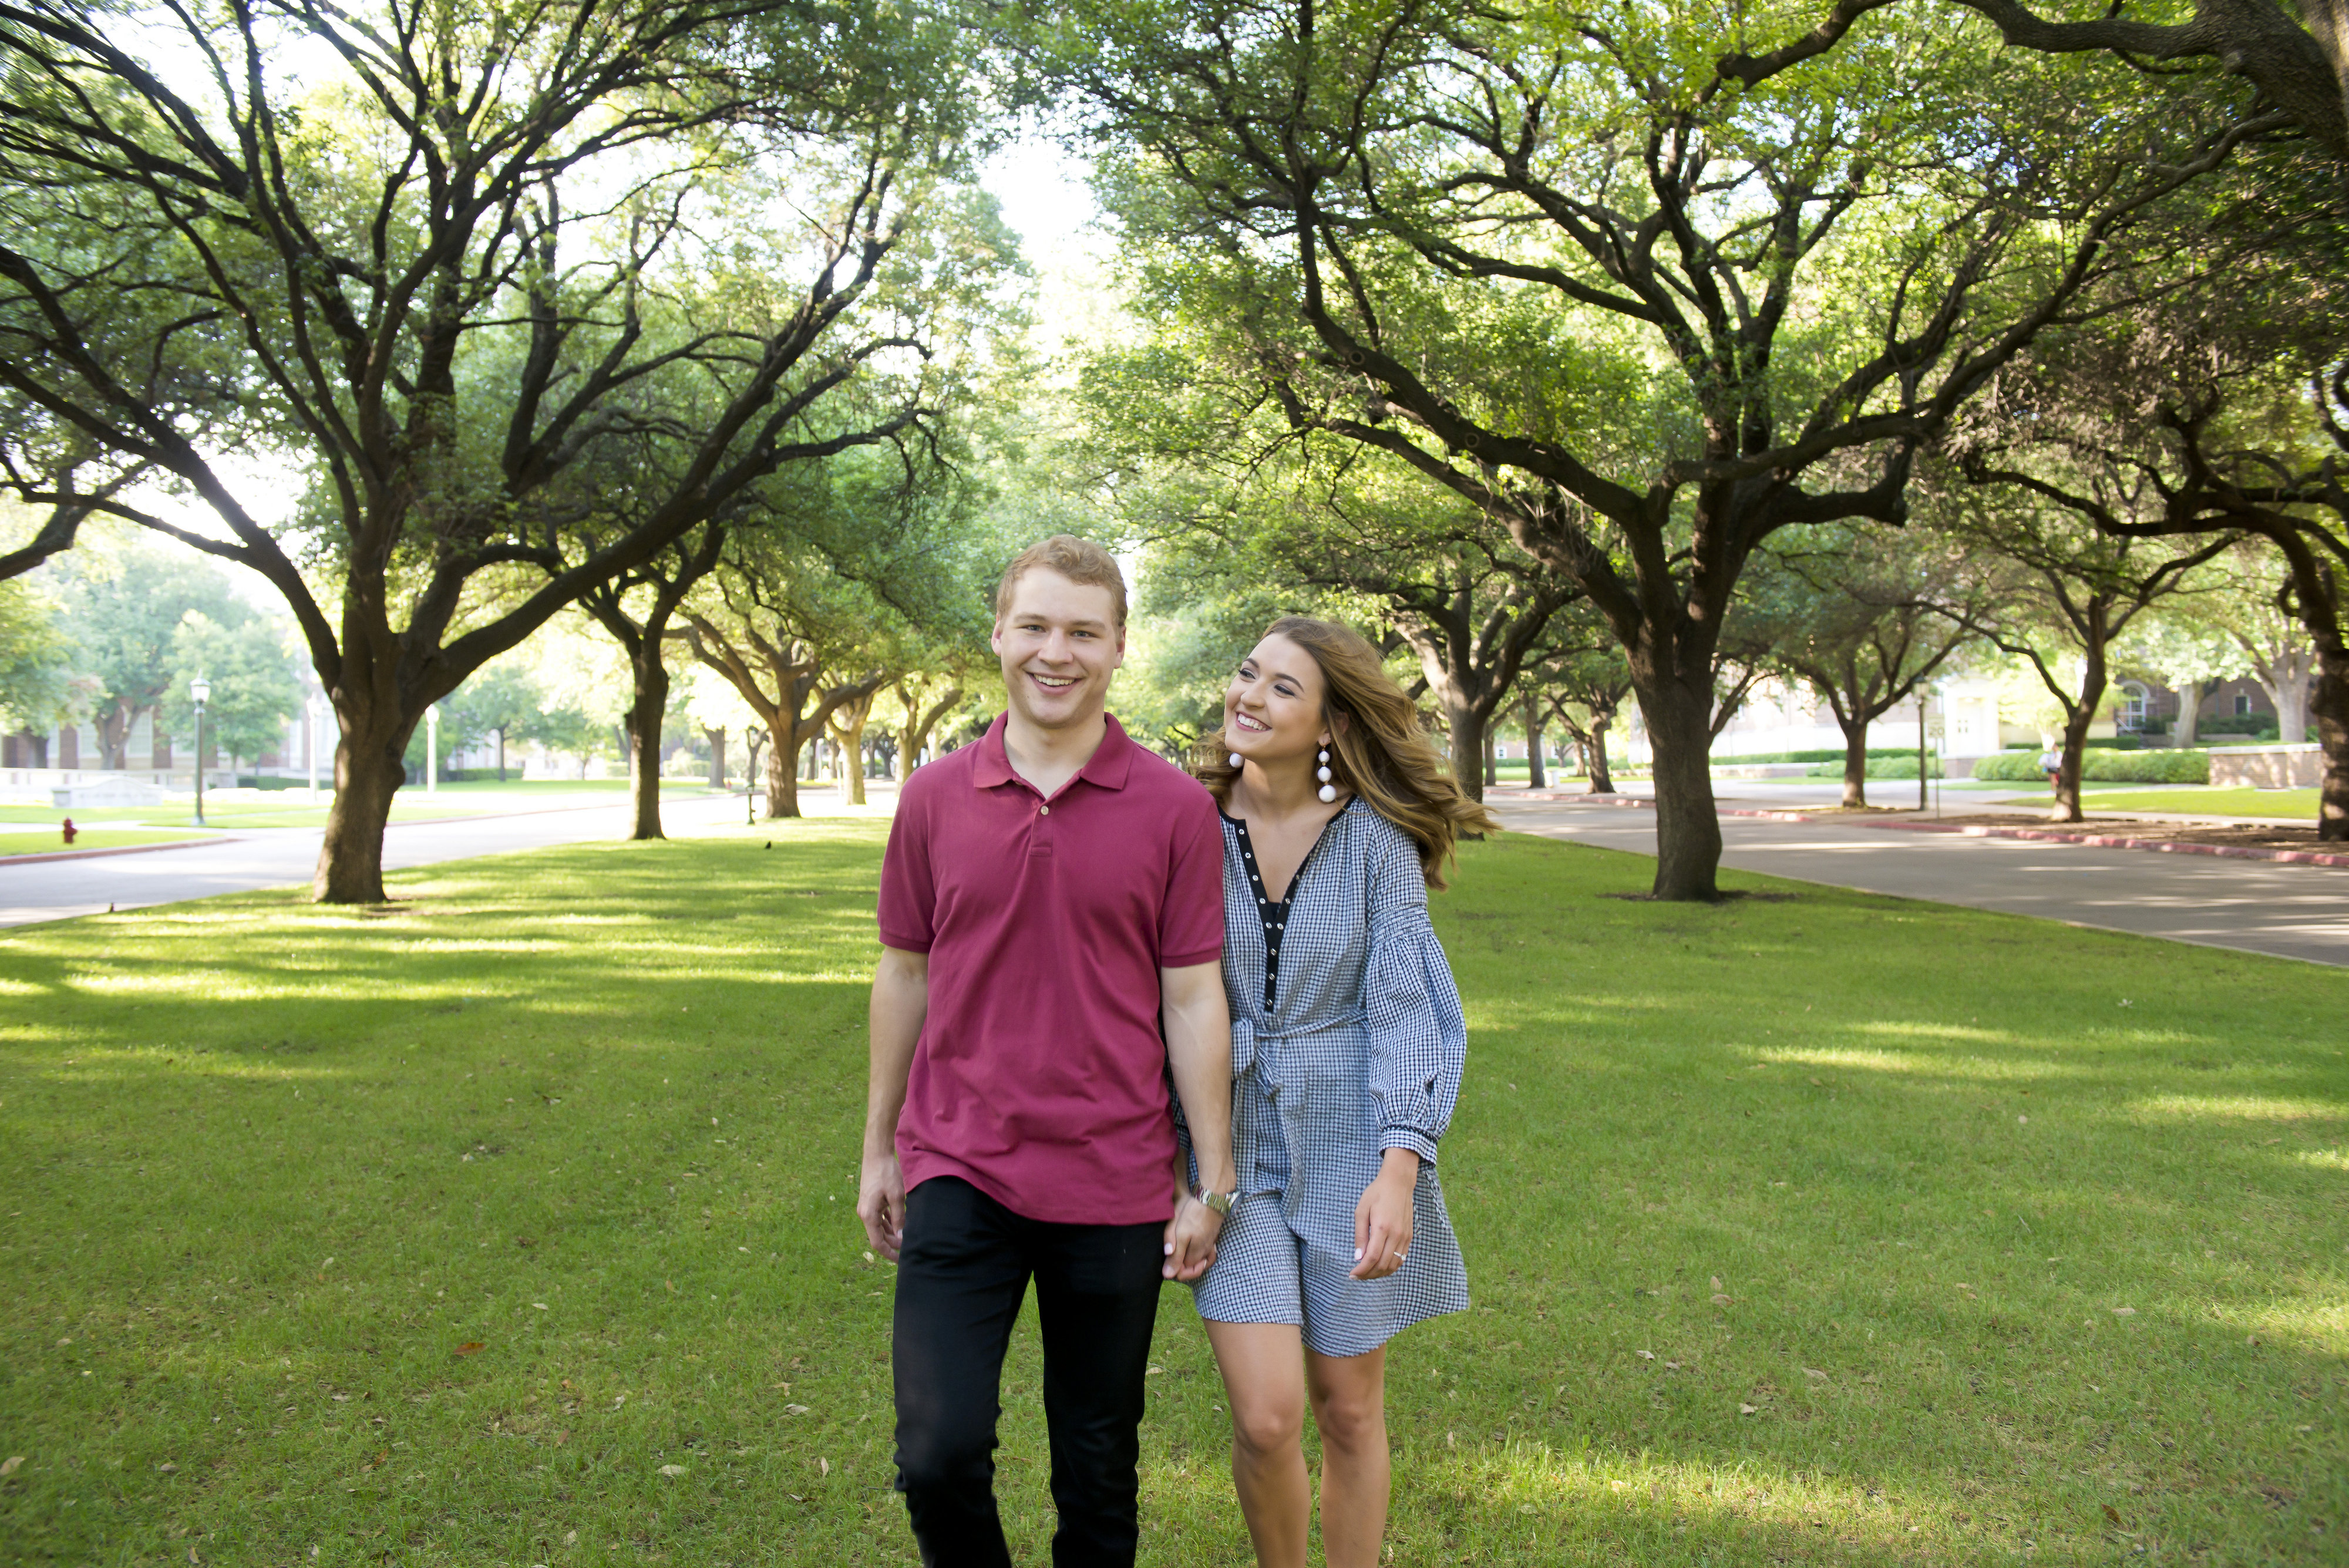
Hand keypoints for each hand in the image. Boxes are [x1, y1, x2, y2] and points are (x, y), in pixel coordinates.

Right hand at [858, 1150, 905, 1262]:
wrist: (876, 1154)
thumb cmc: (886, 1174)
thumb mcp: (897, 1196)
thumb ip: (899, 1218)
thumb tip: (902, 1237)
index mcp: (868, 1215)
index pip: (877, 1243)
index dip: (889, 1253)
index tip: (900, 1260)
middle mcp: (864, 1213)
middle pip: (878, 1236)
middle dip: (892, 1243)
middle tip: (908, 1247)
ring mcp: (866, 1207)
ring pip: (879, 1226)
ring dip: (891, 1232)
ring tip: (906, 1236)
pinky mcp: (870, 1201)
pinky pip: (879, 1217)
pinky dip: (888, 1222)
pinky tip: (898, 1223)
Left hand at [1162, 1194, 1224, 1281]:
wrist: (1212, 1197)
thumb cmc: (1194, 1215)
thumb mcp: (1181, 1235)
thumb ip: (1175, 1255)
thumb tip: (1168, 1275)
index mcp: (1196, 1254)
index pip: (1184, 1272)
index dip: (1174, 1269)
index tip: (1166, 1262)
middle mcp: (1205, 1252)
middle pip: (1194, 1268)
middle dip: (1182, 1268)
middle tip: (1171, 1259)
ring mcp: (1211, 1244)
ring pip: (1202, 1261)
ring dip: (1192, 1263)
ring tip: (1182, 1257)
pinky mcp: (1213, 1236)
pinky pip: (1209, 1253)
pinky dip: (1203, 1256)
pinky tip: (1197, 1251)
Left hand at [1351, 1149, 1418, 1279]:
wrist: (1398, 1183)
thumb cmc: (1377, 1194)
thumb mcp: (1361, 1210)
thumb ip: (1360, 1235)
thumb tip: (1358, 1257)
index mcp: (1382, 1227)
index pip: (1372, 1257)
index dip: (1362, 1270)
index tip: (1352, 1274)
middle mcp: (1396, 1234)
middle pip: (1383, 1265)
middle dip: (1369, 1274)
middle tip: (1357, 1275)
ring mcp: (1405, 1237)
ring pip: (1393, 1265)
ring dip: (1380, 1273)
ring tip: (1367, 1272)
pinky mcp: (1409, 1236)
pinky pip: (1401, 1258)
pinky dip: (1390, 1266)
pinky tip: (1380, 1266)